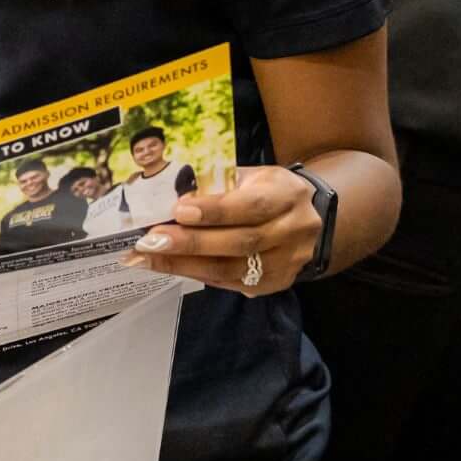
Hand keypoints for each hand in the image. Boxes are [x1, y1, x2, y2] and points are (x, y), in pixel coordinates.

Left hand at [125, 167, 324, 295]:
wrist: (308, 216)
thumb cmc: (267, 191)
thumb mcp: (249, 177)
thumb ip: (216, 187)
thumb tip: (172, 198)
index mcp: (288, 195)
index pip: (250, 205)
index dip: (214, 211)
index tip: (177, 210)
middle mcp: (294, 230)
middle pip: (241, 242)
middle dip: (192, 243)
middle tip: (152, 241)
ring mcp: (289, 261)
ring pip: (235, 269)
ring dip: (188, 264)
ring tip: (152, 258)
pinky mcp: (278, 282)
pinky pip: (233, 282)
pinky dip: (200, 274)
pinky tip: (174, 267)